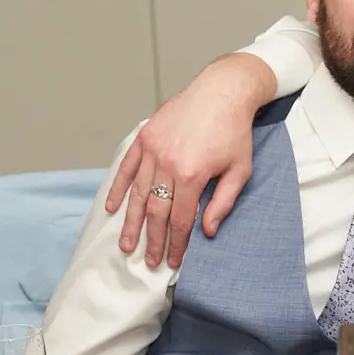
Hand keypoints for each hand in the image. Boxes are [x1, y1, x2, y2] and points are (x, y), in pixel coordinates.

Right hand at [104, 54, 276, 268]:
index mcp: (193, 174)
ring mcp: (152, 149)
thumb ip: (224, 202)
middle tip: (148, 262)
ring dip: (130, 222)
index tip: (173, 261)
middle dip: (152, 240)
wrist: (222, 92)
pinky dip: (118, 189)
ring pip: (137, 194)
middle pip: (155, 211)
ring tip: (126, 245)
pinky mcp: (144, 137)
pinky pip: (126, 168)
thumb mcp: (240, 170)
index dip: (176, 243)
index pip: (181, 219)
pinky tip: (113, 208)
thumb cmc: (234, 132)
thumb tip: (208, 232)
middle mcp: (168, 163)